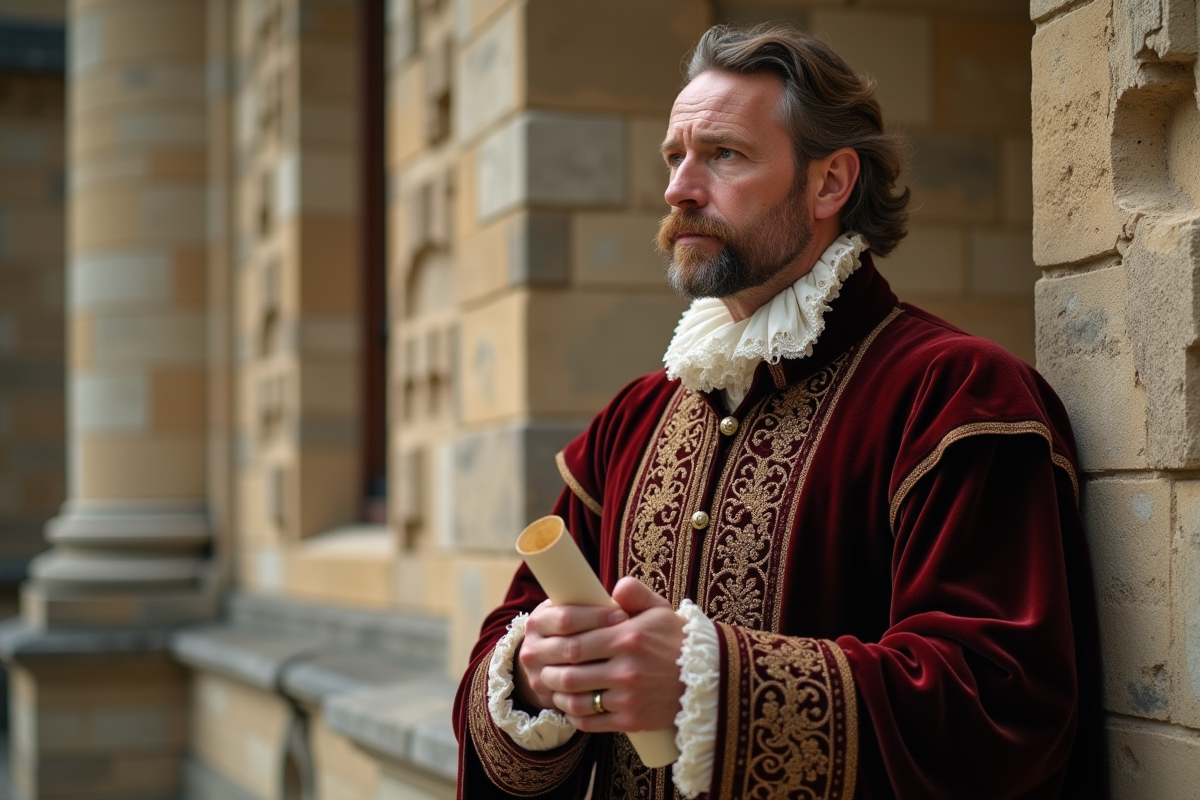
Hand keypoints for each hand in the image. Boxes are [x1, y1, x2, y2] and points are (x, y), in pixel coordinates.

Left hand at [538, 577, 685, 732]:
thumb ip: (634, 592)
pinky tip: (570, 706)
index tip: (547, 640)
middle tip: (539, 665)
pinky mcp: (632, 720)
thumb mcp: (660, 609)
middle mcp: (626, 669)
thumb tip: (613, 587)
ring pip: (577, 700)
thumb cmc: (678, 640)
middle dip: (548, 670)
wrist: (709, 678)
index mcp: (628, 638)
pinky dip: (574, 716)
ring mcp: (628, 698)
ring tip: (552, 685)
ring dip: (558, 694)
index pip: (576, 640)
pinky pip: (592, 722)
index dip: (555, 641)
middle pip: (570, 673)